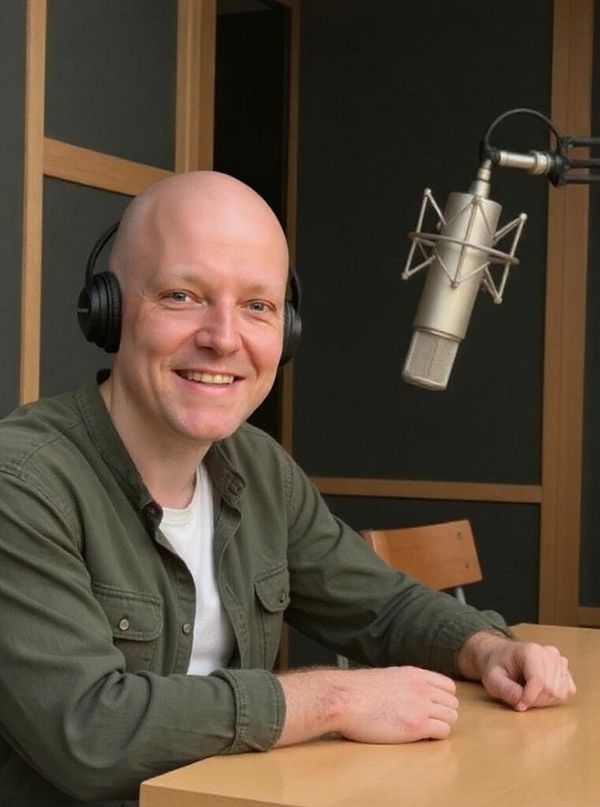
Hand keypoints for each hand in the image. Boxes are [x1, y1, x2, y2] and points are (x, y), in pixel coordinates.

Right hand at [335, 666, 458, 742]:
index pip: (449, 686)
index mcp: (415, 674)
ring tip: (423, 731)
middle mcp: (422, 687)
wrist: (344, 698)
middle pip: (453, 703)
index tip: (433, 709)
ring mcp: (421, 705)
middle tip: (428, 722)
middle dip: (444, 714)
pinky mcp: (417, 725)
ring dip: (441, 725)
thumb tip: (408, 693)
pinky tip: (419, 737)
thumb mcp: (387, 676)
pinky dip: (435, 737)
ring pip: (451, 718)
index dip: (443, 700)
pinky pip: (443, 732)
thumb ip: (405, 682)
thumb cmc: (357, 691)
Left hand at [457, 631, 575, 710]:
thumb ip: (505, 689)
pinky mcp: (565, 670)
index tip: (519, 704)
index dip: (529, 698)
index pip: (539, 681)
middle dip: (535, 700)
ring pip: (560, 693)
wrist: (503, 656)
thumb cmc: (498, 666)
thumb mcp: (493, 678)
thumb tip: (521, 702)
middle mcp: (549, 653)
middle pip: (550, 689)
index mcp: (531, 651)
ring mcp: (560, 661)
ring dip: (544, 700)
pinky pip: (567, 691)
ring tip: (528, 691)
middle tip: (520, 696)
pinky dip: (554, 697)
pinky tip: (540, 690)